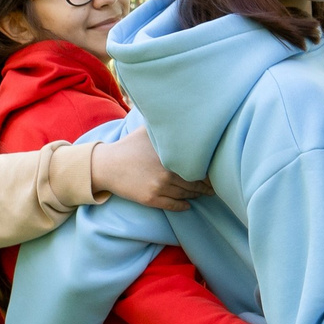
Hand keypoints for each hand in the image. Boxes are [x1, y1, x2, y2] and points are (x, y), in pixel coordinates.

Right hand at [90, 131, 210, 210]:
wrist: (107, 165)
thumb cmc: (129, 145)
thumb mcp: (148, 131)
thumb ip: (166, 127)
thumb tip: (183, 117)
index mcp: (170, 156)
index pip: (198, 166)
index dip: (209, 171)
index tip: (217, 172)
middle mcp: (167, 172)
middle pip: (194, 183)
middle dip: (207, 187)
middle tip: (215, 187)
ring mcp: (159, 187)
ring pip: (185, 195)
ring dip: (197, 196)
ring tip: (205, 194)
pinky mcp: (151, 199)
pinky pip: (173, 205)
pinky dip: (183, 206)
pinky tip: (188, 205)